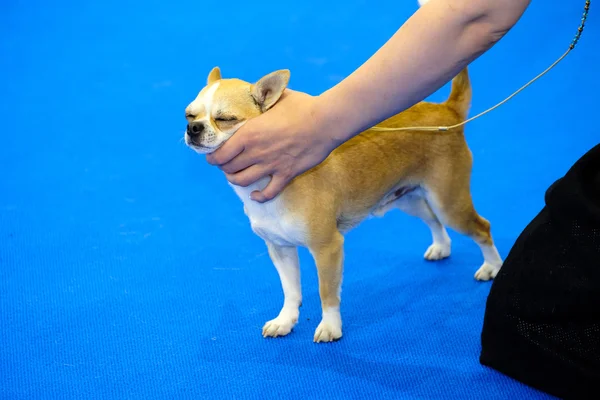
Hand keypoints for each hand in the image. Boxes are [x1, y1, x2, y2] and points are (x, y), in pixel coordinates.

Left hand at [206, 89, 337, 201]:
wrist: (326, 121)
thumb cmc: (303, 106)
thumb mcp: (276, 97)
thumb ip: (261, 97)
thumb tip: (253, 91)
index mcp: (249, 134)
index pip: (221, 153)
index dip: (212, 156)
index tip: (212, 155)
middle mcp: (256, 152)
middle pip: (229, 168)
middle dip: (223, 167)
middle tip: (225, 163)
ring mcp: (271, 165)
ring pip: (242, 181)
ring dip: (235, 180)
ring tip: (235, 176)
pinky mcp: (286, 174)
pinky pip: (269, 192)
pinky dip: (260, 196)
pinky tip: (255, 195)